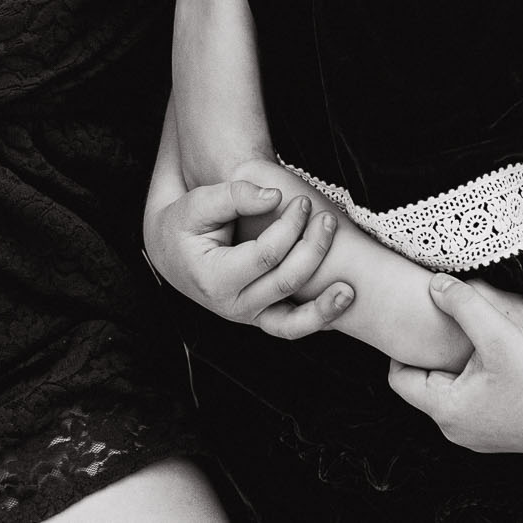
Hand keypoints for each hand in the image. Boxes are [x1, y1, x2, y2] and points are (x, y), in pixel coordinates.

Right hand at [144, 178, 353, 336]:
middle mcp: (233, 306)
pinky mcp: (261, 318)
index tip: (301, 200)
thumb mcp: (198, 203)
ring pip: (291, 324)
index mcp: (215, 279)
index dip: (289, 227)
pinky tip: (340, 302)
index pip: (265, 255)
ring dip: (324, 308)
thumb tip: (275, 196)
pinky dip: (317, 320)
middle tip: (326, 218)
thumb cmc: (185, 225)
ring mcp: (248, 316)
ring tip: (349, 289)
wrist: (173, 253)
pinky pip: (292, 327)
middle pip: (285, 283)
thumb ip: (235, 195)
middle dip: (313, 249)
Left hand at [386, 273, 522, 454]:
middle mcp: (456, 430)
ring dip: (454, 365)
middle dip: (430, 354)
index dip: (403, 346)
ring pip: (450, 392)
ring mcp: (478, 435)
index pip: (399, 378)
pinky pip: (471, 401)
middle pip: (424, 384)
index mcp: (446, 411)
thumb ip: (463, 303)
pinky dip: (474, 379)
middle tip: (441, 324)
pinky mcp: (499, 432)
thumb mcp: (498, 333)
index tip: (418, 320)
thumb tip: (434, 283)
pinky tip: (492, 357)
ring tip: (469, 339)